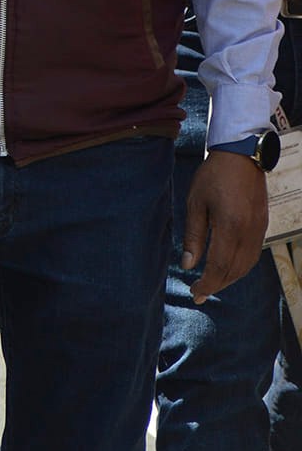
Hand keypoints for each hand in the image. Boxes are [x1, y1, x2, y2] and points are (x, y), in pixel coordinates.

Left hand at [182, 150, 268, 302]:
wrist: (242, 157)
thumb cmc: (213, 177)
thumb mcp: (195, 204)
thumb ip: (193, 236)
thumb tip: (187, 265)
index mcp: (230, 226)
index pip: (219, 266)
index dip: (207, 283)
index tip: (195, 292)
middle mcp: (248, 232)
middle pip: (234, 270)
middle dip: (216, 285)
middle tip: (198, 293)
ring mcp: (259, 230)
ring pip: (246, 266)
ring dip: (229, 278)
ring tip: (211, 284)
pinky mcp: (262, 226)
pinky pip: (252, 255)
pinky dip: (239, 267)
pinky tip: (226, 268)